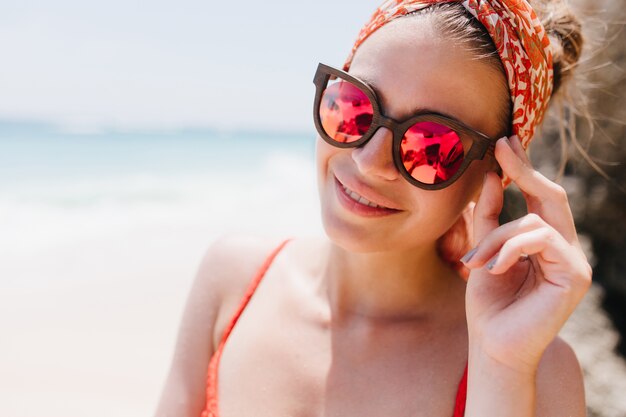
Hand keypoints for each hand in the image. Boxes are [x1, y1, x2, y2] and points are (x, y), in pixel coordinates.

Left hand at [462, 135, 591, 373]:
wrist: (493, 345)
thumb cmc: (488, 303)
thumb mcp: (481, 252)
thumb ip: (489, 218)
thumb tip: (492, 177)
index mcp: (544, 242)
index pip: (539, 197)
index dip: (524, 168)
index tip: (504, 142)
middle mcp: (564, 247)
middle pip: (551, 196)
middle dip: (524, 170)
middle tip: (501, 147)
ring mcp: (574, 261)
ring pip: (534, 221)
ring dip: (496, 237)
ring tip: (475, 263)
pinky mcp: (575, 275)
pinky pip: (540, 240)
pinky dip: (509, 249)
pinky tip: (490, 269)